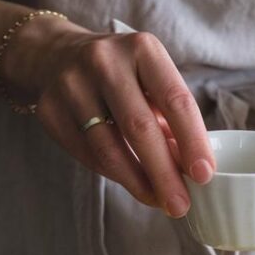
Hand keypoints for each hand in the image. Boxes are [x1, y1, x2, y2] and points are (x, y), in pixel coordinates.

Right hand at [7, 19, 213, 215]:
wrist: (58, 56)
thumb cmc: (122, 75)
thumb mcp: (152, 81)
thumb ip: (171, 121)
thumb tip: (193, 171)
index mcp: (142, 49)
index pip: (175, 100)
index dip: (193, 141)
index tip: (205, 175)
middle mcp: (105, 61)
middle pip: (140, 128)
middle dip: (164, 173)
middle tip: (180, 205)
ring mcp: (72, 84)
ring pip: (109, 148)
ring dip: (138, 182)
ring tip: (158, 200)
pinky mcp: (50, 109)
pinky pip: (87, 154)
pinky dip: (113, 174)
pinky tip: (131, 183)